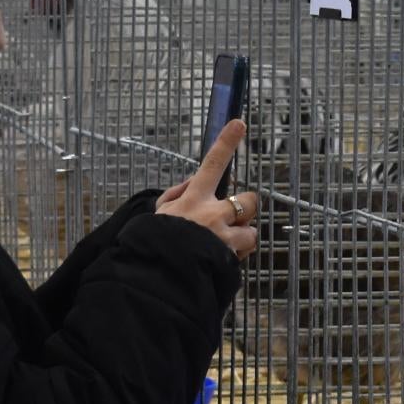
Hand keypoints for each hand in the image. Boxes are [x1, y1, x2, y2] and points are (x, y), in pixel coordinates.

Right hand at [157, 122, 259, 259]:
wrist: (156, 280)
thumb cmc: (153, 244)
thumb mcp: (158, 214)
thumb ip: (177, 195)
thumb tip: (193, 183)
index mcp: (193, 200)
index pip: (211, 164)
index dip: (226, 142)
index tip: (239, 123)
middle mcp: (213, 215)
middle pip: (248, 201)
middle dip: (245, 209)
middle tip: (231, 218)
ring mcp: (224, 238)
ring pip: (250, 232)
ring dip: (240, 239)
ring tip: (219, 247)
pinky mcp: (230, 260)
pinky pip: (242, 255)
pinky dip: (234, 258)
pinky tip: (216, 262)